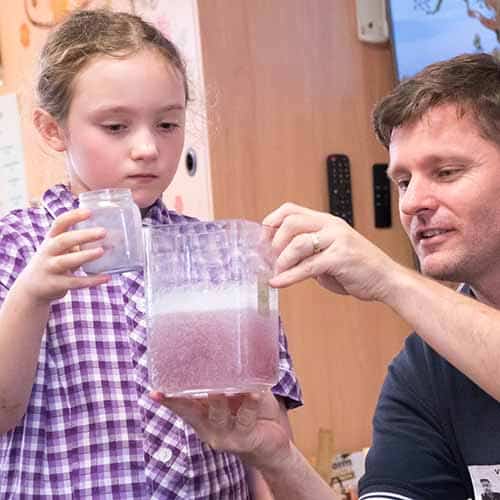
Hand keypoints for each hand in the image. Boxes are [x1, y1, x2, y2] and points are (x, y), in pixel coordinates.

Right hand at [16, 208, 109, 304]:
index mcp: (51, 239)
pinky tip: (106, 277)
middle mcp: (48, 251)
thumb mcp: (62, 250)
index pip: (59, 223)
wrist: (32, 287)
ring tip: (101, 251)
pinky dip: (91, 280)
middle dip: (83, 236)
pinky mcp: (55, 284)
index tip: (89, 212)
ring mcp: (49, 268)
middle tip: (103, 232)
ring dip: (85, 256)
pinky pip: (74, 282)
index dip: (73, 216)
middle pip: (63, 240)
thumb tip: (113, 239)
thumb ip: (80, 244)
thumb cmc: (54, 261)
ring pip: (66, 261)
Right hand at [150, 390, 291, 470]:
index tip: (154, 391)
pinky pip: (246, 418)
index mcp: (203, 415)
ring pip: (218, 415)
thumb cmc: (253, 413)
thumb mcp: (239, 395)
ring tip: (217, 388)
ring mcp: (225, 435)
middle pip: (191, 412)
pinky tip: (254, 393)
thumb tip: (231, 350)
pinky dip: (250, 404)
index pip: (182, 406)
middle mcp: (209, 427)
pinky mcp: (245, 439)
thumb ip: (232, 380)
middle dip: (181, 399)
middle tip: (177, 382)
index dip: (168, 399)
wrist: (273, 445)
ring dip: (218, 399)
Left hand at [263, 202, 400, 301]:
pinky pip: (308, 266)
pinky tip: (278, 283)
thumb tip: (276, 258)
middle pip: (291, 222)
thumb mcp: (328, 253)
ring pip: (298, 243)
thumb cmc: (356, 268)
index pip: (290, 210)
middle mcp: (331, 225)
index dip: (271, 222)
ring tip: (276, 273)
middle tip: (267, 259)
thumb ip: (306, 252)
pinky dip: (288, 276)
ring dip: (281, 261)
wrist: (386, 279)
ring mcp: (338, 240)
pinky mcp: (341, 258)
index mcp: (326, 221)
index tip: (262, 241)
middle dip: (273, 242)